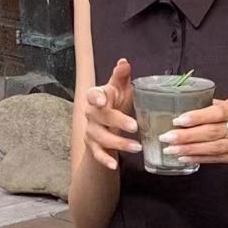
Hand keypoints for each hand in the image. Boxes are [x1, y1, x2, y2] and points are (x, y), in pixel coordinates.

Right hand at [83, 57, 139, 172]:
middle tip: (135, 126)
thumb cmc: (115, 101)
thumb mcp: (119, 87)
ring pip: (101, 137)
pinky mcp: (93, 145)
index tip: (103, 100)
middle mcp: (91, 113)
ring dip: (118, 143)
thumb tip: (124, 62)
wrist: (106, 122)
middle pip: (101, 117)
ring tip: (136, 147)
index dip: (96, 97)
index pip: (92, 95)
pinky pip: (97, 153)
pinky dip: (105, 159)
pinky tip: (114, 165)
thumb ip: (121, 76)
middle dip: (118, 122)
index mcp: (96, 96)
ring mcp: (91, 130)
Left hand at [162, 95, 227, 168]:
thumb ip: (210, 106)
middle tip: (167, 137)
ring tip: (172, 149)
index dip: (198, 117)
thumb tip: (180, 107)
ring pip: (214, 148)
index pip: (218, 112)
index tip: (178, 120)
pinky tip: (185, 157)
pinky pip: (217, 159)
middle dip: (187, 136)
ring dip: (190, 149)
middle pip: (213, 132)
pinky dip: (198, 158)